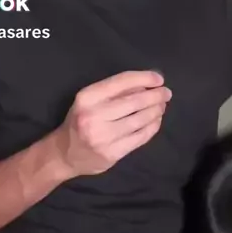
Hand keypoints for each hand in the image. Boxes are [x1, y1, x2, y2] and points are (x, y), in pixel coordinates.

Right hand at [57, 70, 171, 176]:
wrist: (65, 154)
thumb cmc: (81, 120)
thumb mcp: (91, 100)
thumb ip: (115, 91)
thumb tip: (147, 82)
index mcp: (88, 97)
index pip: (122, 82)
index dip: (144, 78)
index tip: (159, 79)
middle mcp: (93, 116)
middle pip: (134, 101)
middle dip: (155, 95)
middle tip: (166, 93)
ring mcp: (103, 137)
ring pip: (140, 119)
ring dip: (156, 110)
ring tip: (162, 106)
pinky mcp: (112, 153)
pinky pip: (140, 137)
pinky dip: (152, 127)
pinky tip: (156, 120)